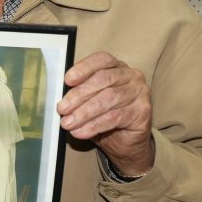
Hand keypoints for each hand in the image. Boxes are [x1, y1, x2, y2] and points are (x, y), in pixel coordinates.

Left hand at [57, 51, 154, 175]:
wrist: (124, 141)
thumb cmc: (103, 116)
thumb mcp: (88, 101)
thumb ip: (78, 93)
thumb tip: (59, 96)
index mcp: (116, 67)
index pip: (101, 60)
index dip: (83, 68)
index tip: (67, 80)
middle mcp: (131, 76)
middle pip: (102, 80)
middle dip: (79, 95)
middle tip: (61, 108)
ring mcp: (139, 92)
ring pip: (108, 99)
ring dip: (84, 112)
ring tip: (67, 123)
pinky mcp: (142, 111)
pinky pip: (115, 117)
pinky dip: (94, 125)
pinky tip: (80, 132)